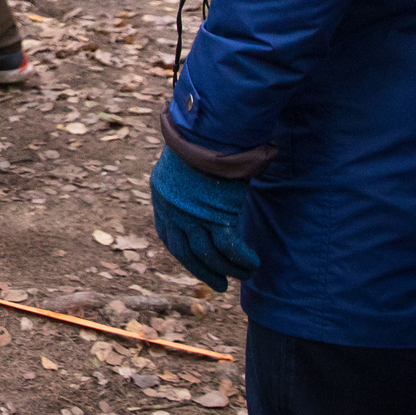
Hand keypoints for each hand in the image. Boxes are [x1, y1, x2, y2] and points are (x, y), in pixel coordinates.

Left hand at [149, 146, 259, 293]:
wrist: (207, 130)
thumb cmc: (202, 139)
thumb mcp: (186, 163)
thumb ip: (190, 184)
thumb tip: (203, 191)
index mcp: (162, 196)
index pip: (168, 235)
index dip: (182, 252)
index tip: (194, 262)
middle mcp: (173, 210)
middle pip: (186, 252)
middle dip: (203, 271)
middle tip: (219, 285)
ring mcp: (193, 215)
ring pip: (209, 255)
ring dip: (228, 269)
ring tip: (245, 274)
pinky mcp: (215, 216)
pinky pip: (229, 248)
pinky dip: (242, 259)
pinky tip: (253, 264)